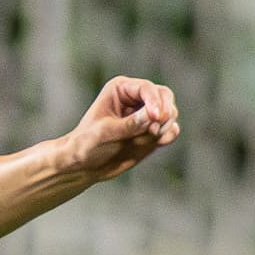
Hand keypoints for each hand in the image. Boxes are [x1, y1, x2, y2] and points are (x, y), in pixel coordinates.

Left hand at [64, 77, 179, 179]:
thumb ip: (129, 124)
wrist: (84, 165)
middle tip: (154, 130)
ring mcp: (146, 114)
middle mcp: (136, 98)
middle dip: (164, 112)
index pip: (147, 88)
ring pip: (170, 113)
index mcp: (121, 89)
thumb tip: (153, 116)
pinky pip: (171, 129)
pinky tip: (157, 143)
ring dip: (162, 128)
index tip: (156, 118)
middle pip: (164, 96)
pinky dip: (168, 136)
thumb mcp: (104, 133)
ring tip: (140, 142)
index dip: (155, 102)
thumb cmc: (87, 144)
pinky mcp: (153, 131)